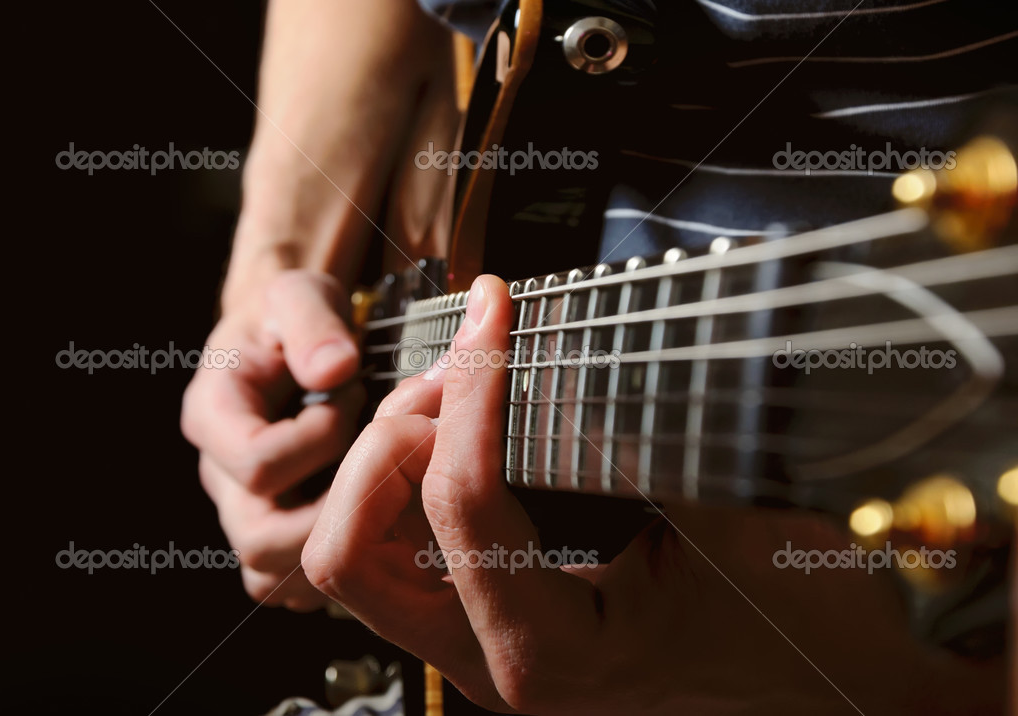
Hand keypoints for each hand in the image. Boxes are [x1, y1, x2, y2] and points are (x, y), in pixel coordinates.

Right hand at [182, 270, 363, 610]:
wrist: (288, 336)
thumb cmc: (292, 315)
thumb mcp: (301, 293)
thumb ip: (314, 324)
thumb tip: (336, 371)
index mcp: (214, 416)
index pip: (257, 463)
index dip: (321, 438)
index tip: (356, 393)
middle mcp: (220, 475)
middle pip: (258, 539)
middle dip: (334, 510)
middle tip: (379, 464)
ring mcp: (243, 510)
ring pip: (271, 576)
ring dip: (336, 547)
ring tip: (380, 494)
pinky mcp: (271, 532)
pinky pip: (287, 588)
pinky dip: (330, 574)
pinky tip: (372, 525)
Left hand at [302, 276, 1001, 713]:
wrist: (837, 688)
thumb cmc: (800, 629)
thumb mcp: (733, 520)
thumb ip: (642, 438)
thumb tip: (573, 349)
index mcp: (546, 649)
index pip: (460, 500)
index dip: (474, 389)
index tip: (497, 314)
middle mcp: (492, 657)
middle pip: (352, 546)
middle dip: (391, 441)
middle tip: (463, 372)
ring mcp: (484, 641)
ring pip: (359, 549)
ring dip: (389, 459)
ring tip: (459, 393)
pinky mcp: (496, 617)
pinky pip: (400, 548)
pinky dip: (411, 478)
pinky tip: (469, 428)